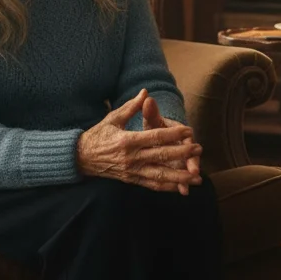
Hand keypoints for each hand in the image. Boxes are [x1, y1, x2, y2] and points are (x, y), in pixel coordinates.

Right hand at [76, 89, 202, 192]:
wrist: (81, 158)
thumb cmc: (98, 135)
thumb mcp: (113, 118)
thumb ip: (131, 107)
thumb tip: (145, 92)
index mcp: (127, 140)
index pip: (155, 137)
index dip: (174, 134)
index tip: (189, 131)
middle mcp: (131, 158)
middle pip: (162, 156)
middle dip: (182, 154)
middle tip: (199, 149)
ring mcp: (132, 171)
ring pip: (160, 175)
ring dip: (180, 176)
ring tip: (197, 177)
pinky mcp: (132, 180)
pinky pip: (152, 185)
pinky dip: (168, 186)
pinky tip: (182, 187)